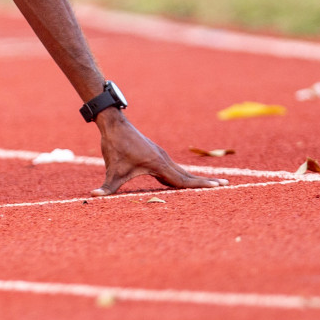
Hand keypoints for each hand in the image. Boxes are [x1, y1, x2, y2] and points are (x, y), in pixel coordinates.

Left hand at [92, 111, 226, 195]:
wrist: (114, 123)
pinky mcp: (155, 154)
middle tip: (225, 185)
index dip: (200, 185)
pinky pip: (173, 167)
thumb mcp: (112, 169)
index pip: (183, 179)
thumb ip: (107, 186)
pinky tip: (184, 180)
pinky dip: (183, 174)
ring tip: (212, 184)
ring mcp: (161, 156)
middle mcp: (164, 159)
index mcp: (159, 164)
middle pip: (188, 174)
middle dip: (205, 181)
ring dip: (195, 178)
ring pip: (181, 170)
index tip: (218, 187)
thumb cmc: (115, 146)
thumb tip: (93, 195)